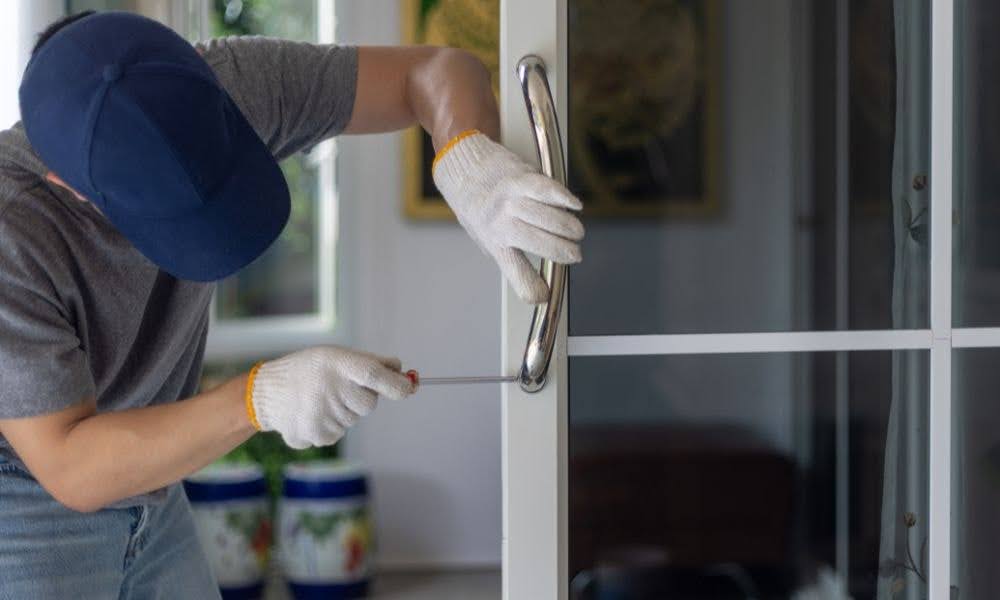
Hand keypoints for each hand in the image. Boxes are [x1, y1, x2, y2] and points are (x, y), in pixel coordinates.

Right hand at [248, 346, 414, 448]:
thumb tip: (403, 373)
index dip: (396, 384)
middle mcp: (330, 390)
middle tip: (340, 388)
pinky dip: (330, 425)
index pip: (375, 376)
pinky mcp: (316, 436)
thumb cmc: (309, 369)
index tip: (409, 386)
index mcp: (338, 365)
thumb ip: (372, 363)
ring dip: (344, 411)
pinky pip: (338, 433)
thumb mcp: (337, 356)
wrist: (266, 392)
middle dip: (361, 397)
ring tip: (320, 399)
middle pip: (369, 404)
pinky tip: (313, 413)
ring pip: (353, 420)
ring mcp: (322, 416)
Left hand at [433, 131, 583, 302]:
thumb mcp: (485, 236)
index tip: (544, 295)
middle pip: (539, 243)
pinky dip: (563, 198)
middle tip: (575, 254)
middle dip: (564, 252)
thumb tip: (537, 285)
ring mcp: (510, 199)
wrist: (461, 165)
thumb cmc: (476, 205)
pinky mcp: (519, 177)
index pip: (513, 271)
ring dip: (568, 227)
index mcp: (493, 241)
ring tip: (576, 232)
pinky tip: (575, 206)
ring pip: (547, 218)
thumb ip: (510, 254)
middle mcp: (500, 222)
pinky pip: (545, 189)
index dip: (530, 287)